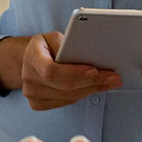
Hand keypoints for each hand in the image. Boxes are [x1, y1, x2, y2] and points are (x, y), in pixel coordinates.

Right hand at [0, 33, 120, 110]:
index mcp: (31, 57)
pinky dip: (82, 94)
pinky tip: (94, 88)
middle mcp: (29, 78)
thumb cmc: (45, 47)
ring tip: (110, 82)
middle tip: (113, 77)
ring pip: (68, 96)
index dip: (73, 72)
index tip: (93, 70)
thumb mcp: (54, 37)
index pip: (51, 71)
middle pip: (64, 86)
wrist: (30, 59)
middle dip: (92, 82)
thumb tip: (89, 53)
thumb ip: (67, 44)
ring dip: (92, 89)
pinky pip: (66, 102)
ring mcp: (32, 94)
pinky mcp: (37, 104)